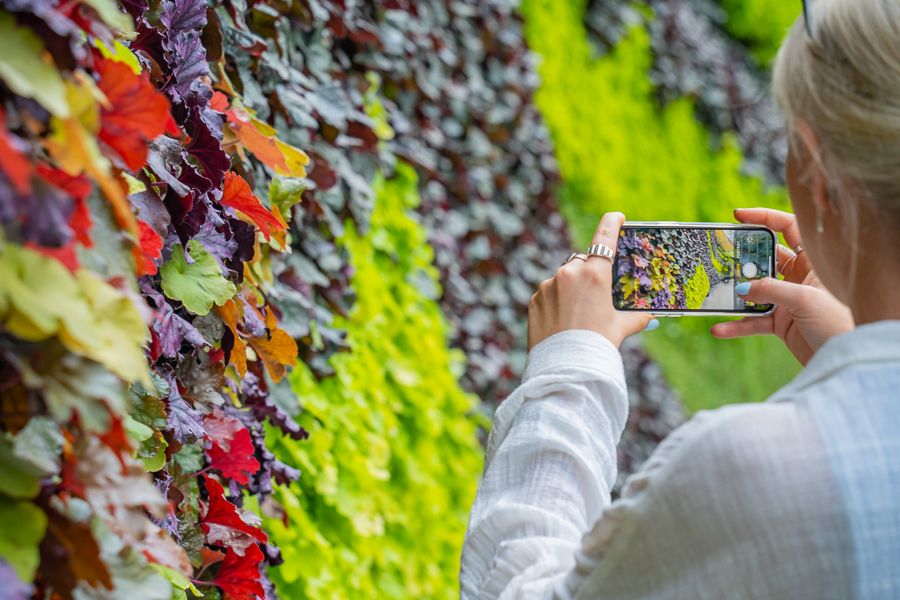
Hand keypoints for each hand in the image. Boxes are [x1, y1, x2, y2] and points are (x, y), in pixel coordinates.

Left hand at [528, 212, 653, 349]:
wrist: (566, 367)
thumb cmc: (597, 344)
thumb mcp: (621, 328)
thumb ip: (637, 317)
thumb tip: (652, 317)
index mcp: (595, 274)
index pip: (605, 237)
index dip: (612, 223)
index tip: (616, 216)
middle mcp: (570, 273)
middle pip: (583, 262)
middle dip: (590, 272)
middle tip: (597, 293)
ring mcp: (549, 285)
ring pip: (563, 278)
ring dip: (571, 289)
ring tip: (578, 315)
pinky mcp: (534, 299)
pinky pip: (548, 294)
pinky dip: (556, 302)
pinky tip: (563, 321)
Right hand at [711, 208, 853, 364]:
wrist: (848, 358)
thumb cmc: (839, 323)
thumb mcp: (804, 300)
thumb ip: (769, 290)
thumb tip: (740, 288)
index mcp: (814, 261)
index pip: (789, 228)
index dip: (765, 218)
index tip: (738, 216)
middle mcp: (800, 277)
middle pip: (765, 259)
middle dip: (743, 259)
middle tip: (722, 257)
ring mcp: (789, 300)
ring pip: (755, 291)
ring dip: (736, 295)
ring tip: (716, 294)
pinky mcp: (782, 323)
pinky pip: (754, 321)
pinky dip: (737, 326)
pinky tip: (719, 329)